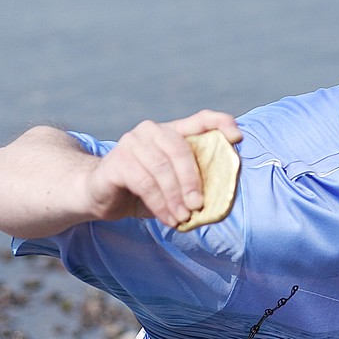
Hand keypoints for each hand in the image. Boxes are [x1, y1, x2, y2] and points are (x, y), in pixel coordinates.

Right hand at [85, 111, 241, 227]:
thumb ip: (195, 185)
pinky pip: (144, 183)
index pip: (201, 119)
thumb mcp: (175, 186)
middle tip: (199, 206)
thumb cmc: (147, 190)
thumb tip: (219, 201)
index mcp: (173, 132)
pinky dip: (160, 204)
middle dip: (193, 181)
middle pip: (180, 149)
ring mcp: (132, 142)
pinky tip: (168, 219)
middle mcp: (152, 131)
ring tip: (183, 218)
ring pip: (162, 168)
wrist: (101, 195)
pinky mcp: (117, 161)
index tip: (237, 138)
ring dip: (176, 197)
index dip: (221, 123)